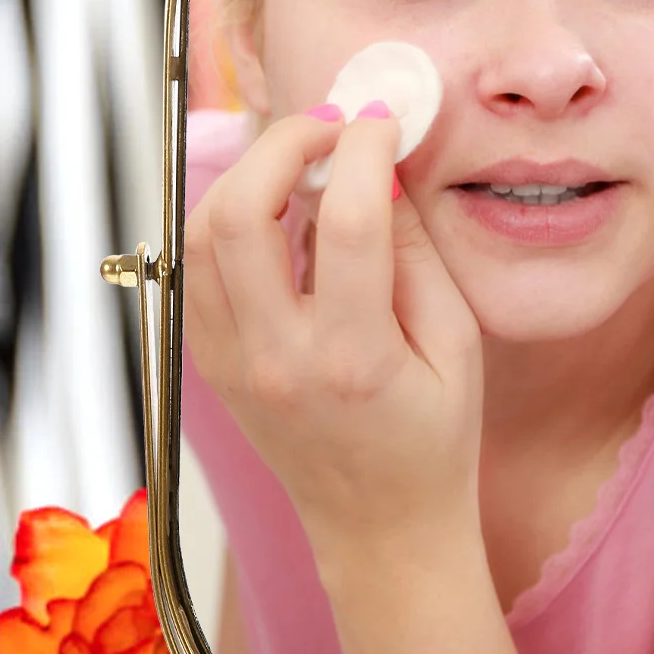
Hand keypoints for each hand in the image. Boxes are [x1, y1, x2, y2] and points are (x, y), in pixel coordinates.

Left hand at [184, 107, 482, 581]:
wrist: (379, 529)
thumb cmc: (433, 442)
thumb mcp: (457, 345)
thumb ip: (416, 253)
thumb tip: (379, 168)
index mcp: (352, 359)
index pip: (345, 221)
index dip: (364, 151)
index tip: (383, 123)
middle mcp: (276, 359)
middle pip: (240, 214)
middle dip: (283, 144)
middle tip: (330, 128)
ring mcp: (232, 364)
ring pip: (200, 235)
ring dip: (247, 178)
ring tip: (301, 164)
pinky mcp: (213, 365)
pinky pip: (197, 269)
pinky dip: (229, 222)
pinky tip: (277, 217)